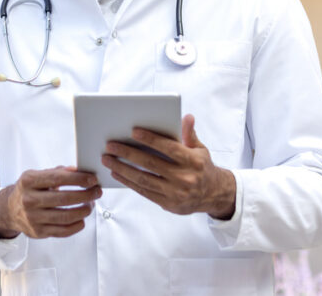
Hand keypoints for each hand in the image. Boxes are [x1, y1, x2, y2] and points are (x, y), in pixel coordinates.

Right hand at [0, 166, 101, 238]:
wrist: (10, 210)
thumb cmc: (29, 190)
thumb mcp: (37, 176)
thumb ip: (57, 172)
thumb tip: (79, 171)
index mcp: (28, 181)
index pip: (57, 178)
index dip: (78, 179)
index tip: (92, 179)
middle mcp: (29, 200)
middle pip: (64, 199)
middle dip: (85, 195)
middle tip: (97, 192)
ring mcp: (33, 218)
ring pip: (66, 217)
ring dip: (84, 210)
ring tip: (90, 205)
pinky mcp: (38, 232)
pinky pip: (63, 231)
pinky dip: (77, 225)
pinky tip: (82, 218)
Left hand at [101, 114, 235, 218]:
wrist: (214, 195)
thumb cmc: (202, 167)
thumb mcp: (200, 149)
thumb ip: (189, 134)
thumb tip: (187, 117)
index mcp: (193, 161)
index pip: (168, 148)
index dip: (150, 139)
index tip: (133, 131)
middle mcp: (185, 178)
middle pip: (151, 163)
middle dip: (128, 153)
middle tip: (111, 146)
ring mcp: (176, 193)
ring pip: (144, 179)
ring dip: (123, 169)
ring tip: (108, 159)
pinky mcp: (168, 204)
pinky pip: (144, 192)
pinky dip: (129, 182)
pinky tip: (117, 173)